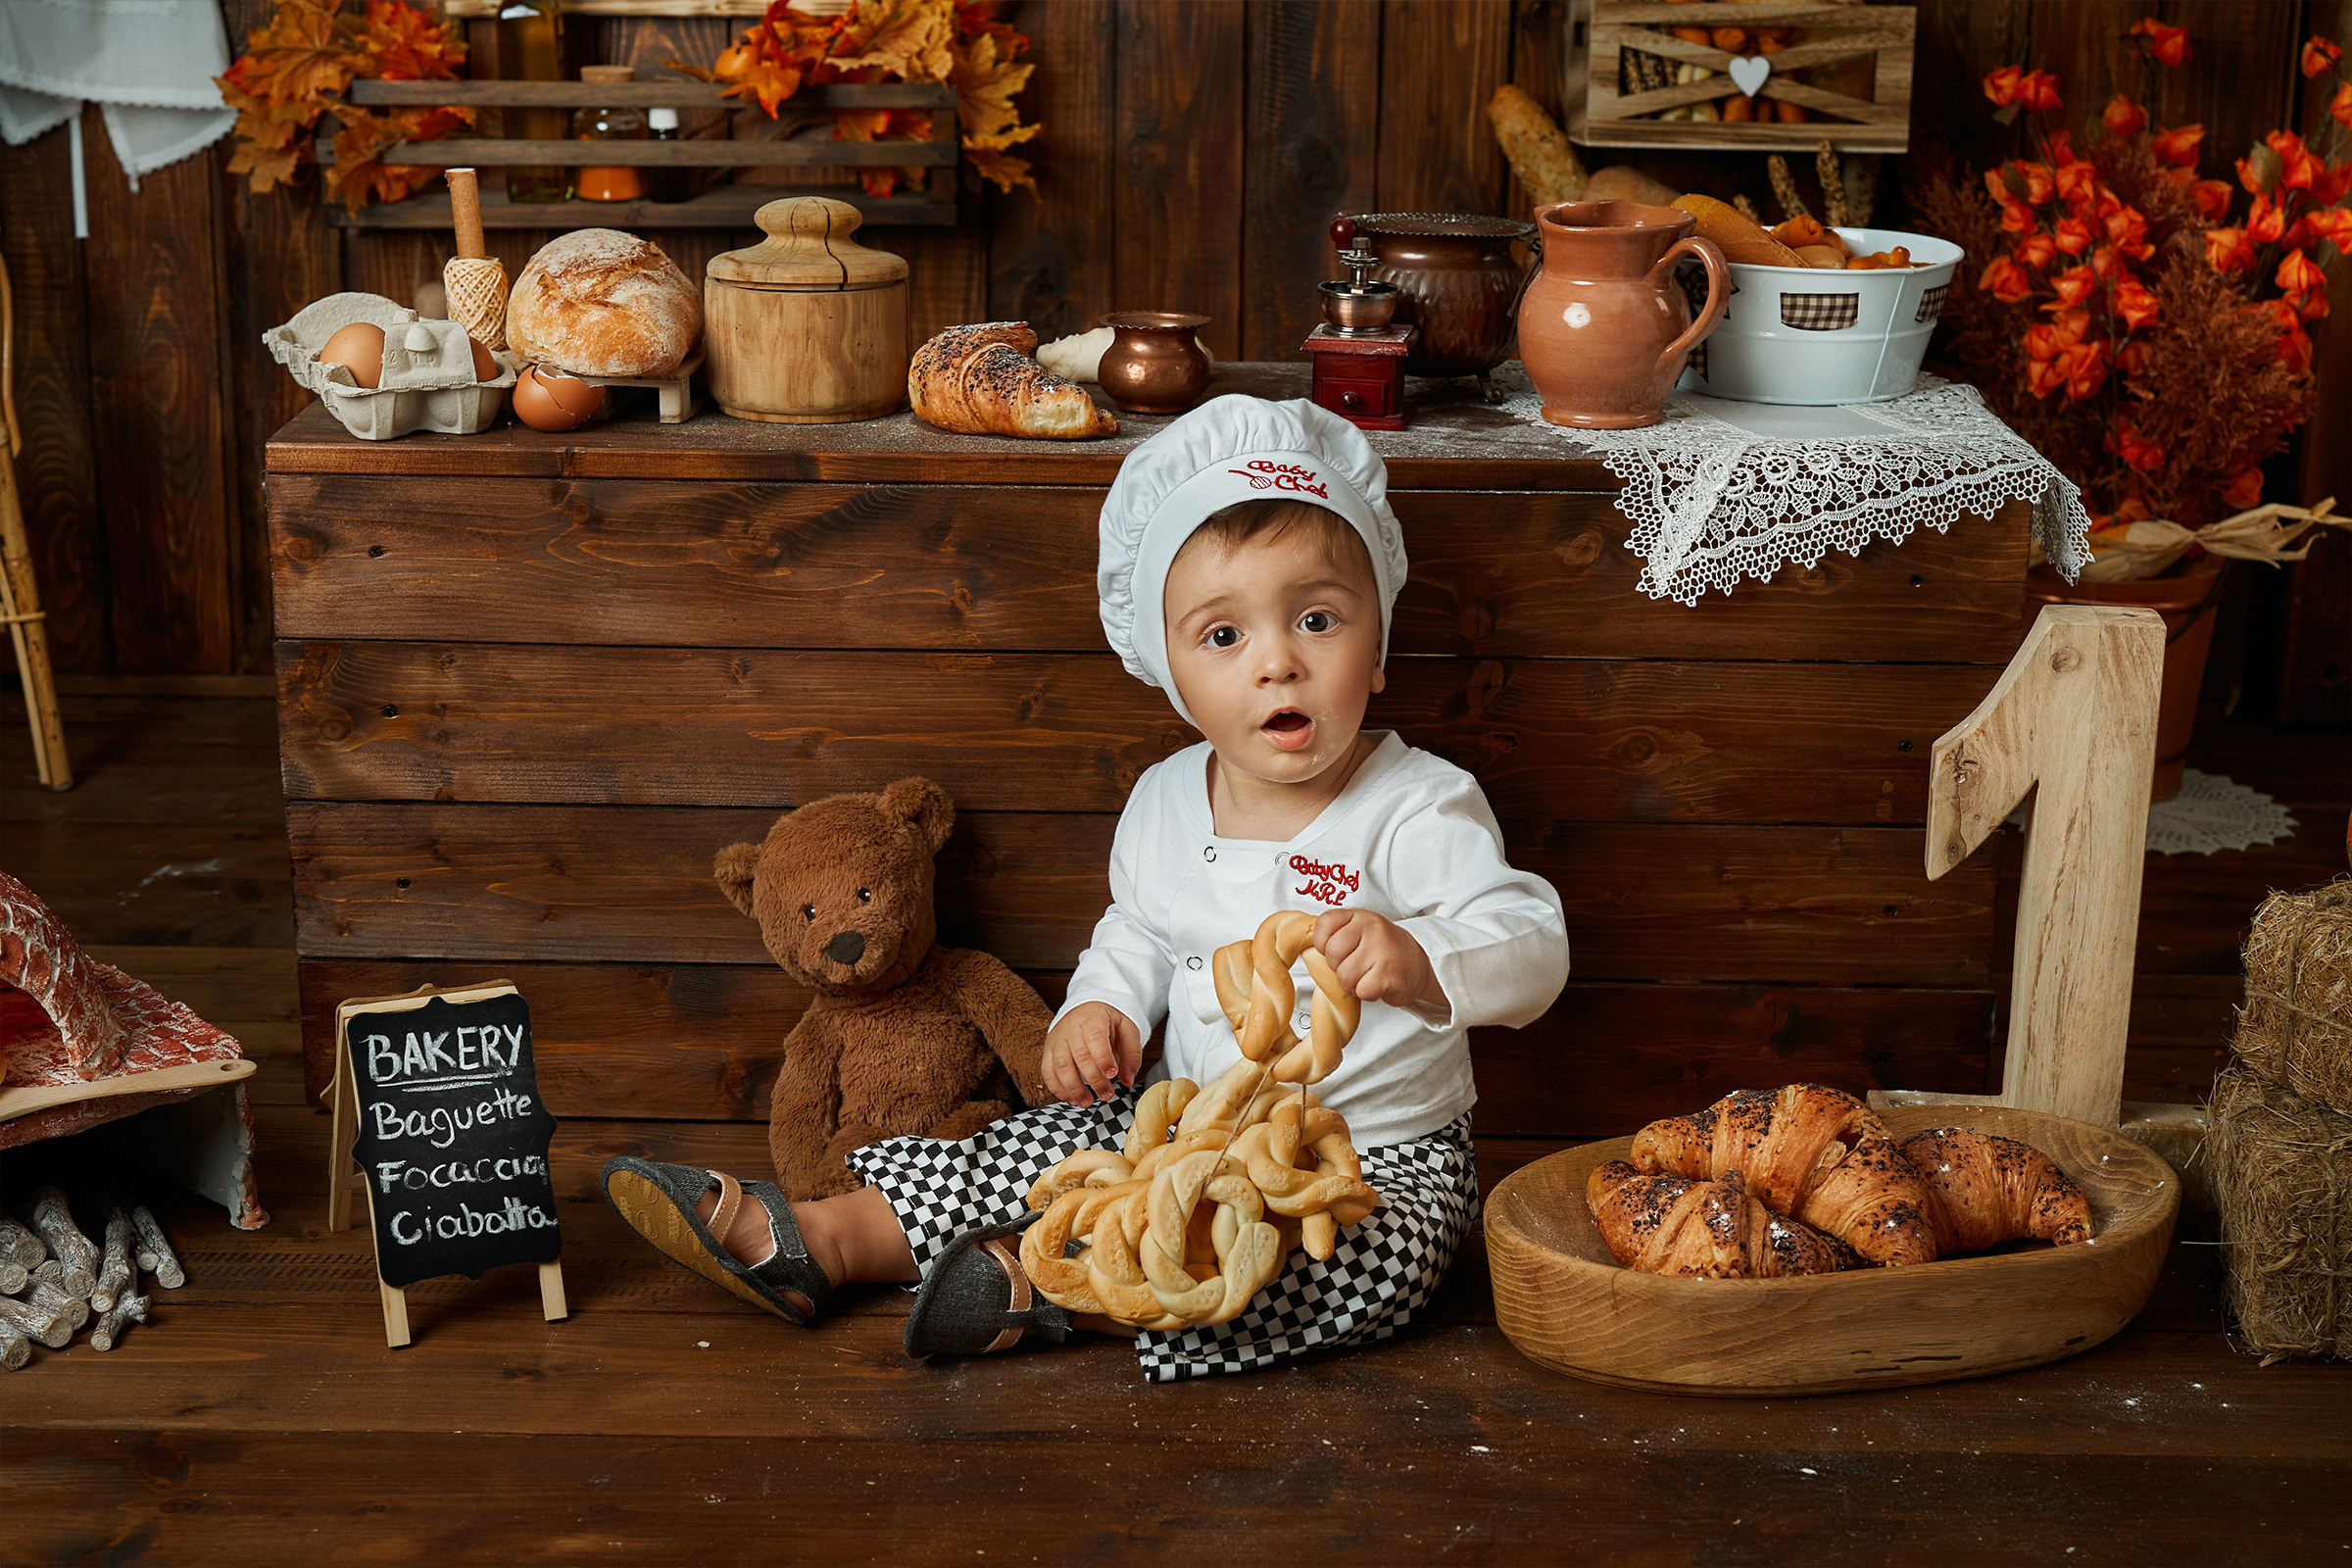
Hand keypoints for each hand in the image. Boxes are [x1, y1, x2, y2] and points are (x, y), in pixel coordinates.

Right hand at [1042, 1001, 1142, 1105]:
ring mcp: (1057, 1040)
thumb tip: (1128, 1080)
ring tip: (1088, 1102)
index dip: (1103, 1059)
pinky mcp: (1049, 1051)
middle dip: (1094, 1080)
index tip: (1113, 1074)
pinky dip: (1058, 1089)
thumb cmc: (1107, 1021)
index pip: (1095, 1038)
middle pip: (1079, 1056)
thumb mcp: (1127, 1029)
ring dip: (1074, 1089)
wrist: (1085, 1009)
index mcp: (1092, 1018)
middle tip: (1107, 1094)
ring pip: (1061, 1067)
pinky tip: (1072, 1098)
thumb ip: (1132, 1054)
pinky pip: (1048, 1072)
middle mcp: (1070, 1028)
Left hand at [1314, 908, 1444, 1012]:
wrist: (1419, 963)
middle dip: (1338, 968)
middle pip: (1332, 955)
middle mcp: (1371, 928)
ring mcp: (1382, 950)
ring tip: (1367, 977)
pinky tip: (1377, 984)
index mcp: (1359, 916)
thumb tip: (1306, 948)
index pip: (1323, 925)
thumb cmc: (1382, 950)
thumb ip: (1336, 933)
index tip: (1337, 950)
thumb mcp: (1360, 930)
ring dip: (1352, 984)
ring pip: (1345, 976)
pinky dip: (1366, 993)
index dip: (1323, 944)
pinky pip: (1361, 990)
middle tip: (1355, 967)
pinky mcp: (1389, 974)